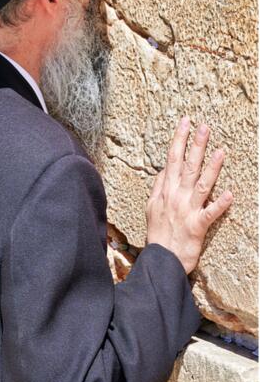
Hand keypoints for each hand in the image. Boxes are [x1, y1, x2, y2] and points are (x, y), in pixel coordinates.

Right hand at [145, 116, 232, 274]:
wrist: (161, 260)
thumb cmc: (158, 234)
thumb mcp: (152, 207)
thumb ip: (158, 187)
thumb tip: (163, 170)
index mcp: (165, 190)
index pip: (172, 159)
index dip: (179, 139)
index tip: (185, 122)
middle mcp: (175, 196)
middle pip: (186, 166)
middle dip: (195, 145)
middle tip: (204, 126)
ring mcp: (186, 210)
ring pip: (200, 184)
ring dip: (211, 168)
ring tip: (220, 151)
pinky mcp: (196, 226)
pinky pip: (209, 213)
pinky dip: (219, 204)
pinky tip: (229, 194)